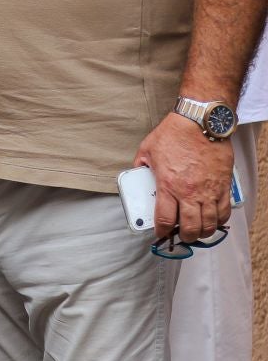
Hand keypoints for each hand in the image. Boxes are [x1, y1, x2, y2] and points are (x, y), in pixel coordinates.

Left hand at [137, 113, 234, 242]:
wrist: (200, 123)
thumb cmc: (174, 134)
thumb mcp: (147, 150)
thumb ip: (140, 167)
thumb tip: (137, 176)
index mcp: (167, 185)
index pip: (164, 219)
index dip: (161, 231)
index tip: (159, 233)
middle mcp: (189, 192)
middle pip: (190, 227)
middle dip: (184, 237)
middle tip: (181, 237)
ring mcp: (209, 190)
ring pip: (210, 223)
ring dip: (203, 232)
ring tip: (197, 232)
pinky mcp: (223, 186)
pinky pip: (224, 211)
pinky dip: (219, 220)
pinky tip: (213, 220)